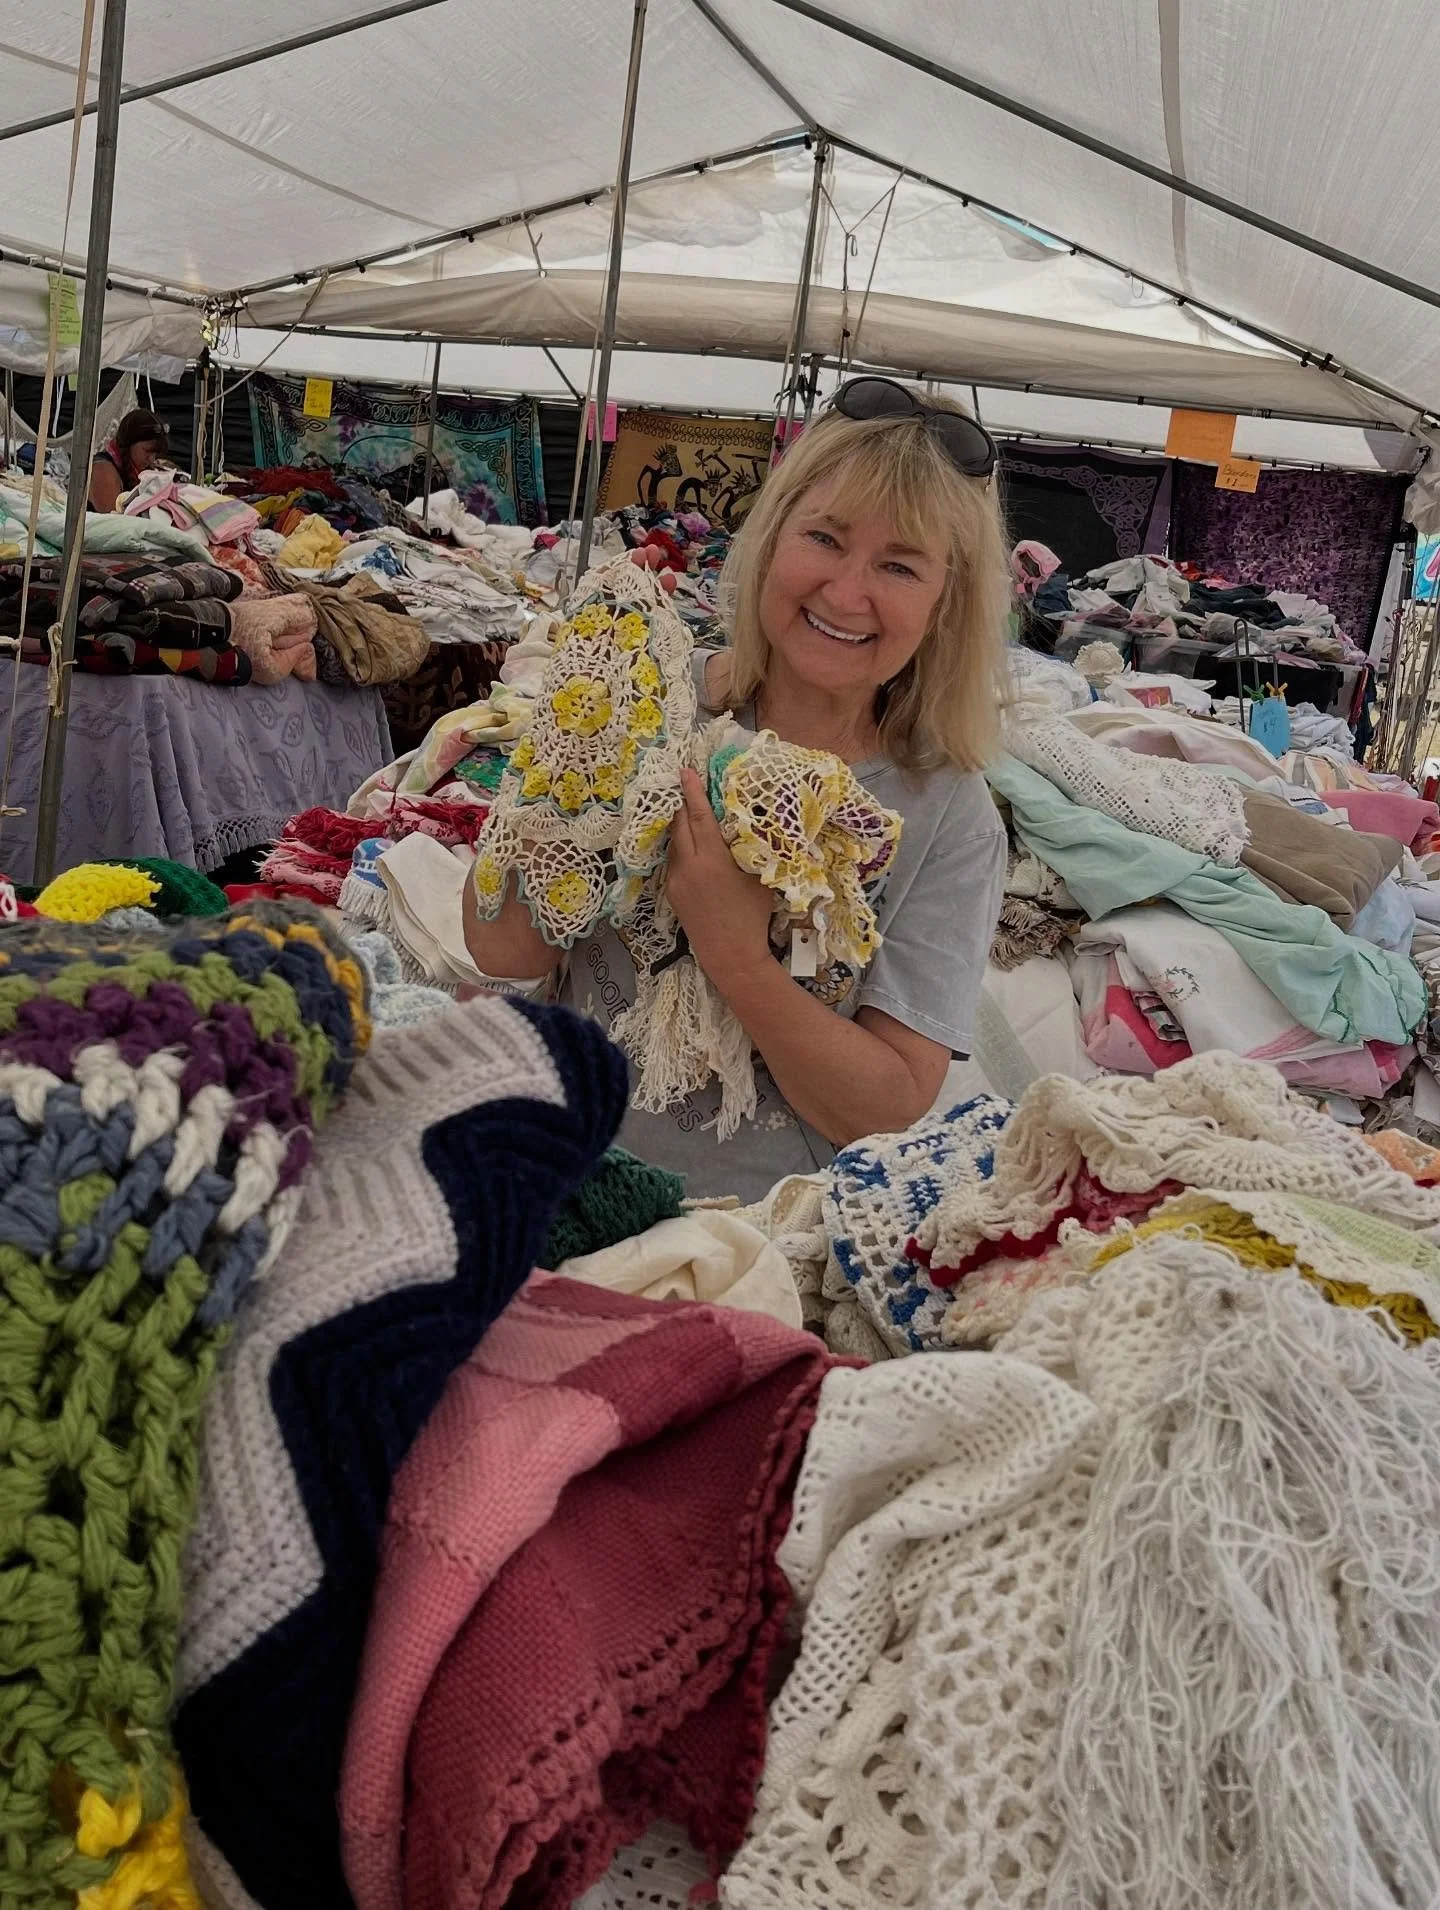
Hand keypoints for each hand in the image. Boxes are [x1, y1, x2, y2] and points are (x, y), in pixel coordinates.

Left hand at [666, 767, 773, 985]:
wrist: (730, 955)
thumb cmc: (752, 915)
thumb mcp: (760, 878)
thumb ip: (755, 848)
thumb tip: (756, 822)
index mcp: (712, 860)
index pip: (698, 817)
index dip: (692, 792)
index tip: (685, 771)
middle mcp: (688, 867)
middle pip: (679, 825)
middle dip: (681, 804)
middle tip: (686, 784)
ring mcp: (676, 881)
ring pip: (674, 844)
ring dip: (680, 827)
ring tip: (688, 812)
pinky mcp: (671, 892)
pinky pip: (674, 861)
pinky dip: (681, 848)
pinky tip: (691, 846)